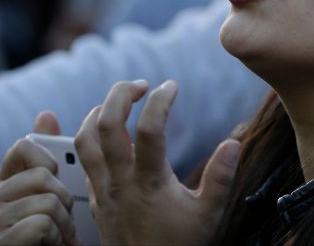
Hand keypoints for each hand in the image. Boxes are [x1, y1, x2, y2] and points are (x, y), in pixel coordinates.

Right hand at [0, 111, 77, 245]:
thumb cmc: (55, 223)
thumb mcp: (56, 185)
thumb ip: (50, 152)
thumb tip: (46, 114)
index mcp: (5, 179)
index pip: (23, 147)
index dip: (48, 161)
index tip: (54, 179)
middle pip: (43, 176)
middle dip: (66, 198)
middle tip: (64, 216)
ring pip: (48, 202)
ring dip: (65, 222)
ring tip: (60, 233)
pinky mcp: (3, 242)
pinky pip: (42, 224)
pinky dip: (56, 237)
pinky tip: (50, 244)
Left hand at [74, 80, 240, 245]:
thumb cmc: (180, 245)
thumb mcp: (208, 215)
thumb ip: (221, 178)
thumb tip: (233, 142)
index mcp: (150, 183)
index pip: (150, 129)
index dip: (161, 100)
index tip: (172, 86)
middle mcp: (121, 183)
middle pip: (106, 126)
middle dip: (121, 94)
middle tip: (141, 85)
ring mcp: (104, 191)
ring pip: (85, 141)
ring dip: (99, 112)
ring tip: (119, 102)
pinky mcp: (95, 199)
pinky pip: (81, 160)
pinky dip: (88, 136)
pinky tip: (105, 130)